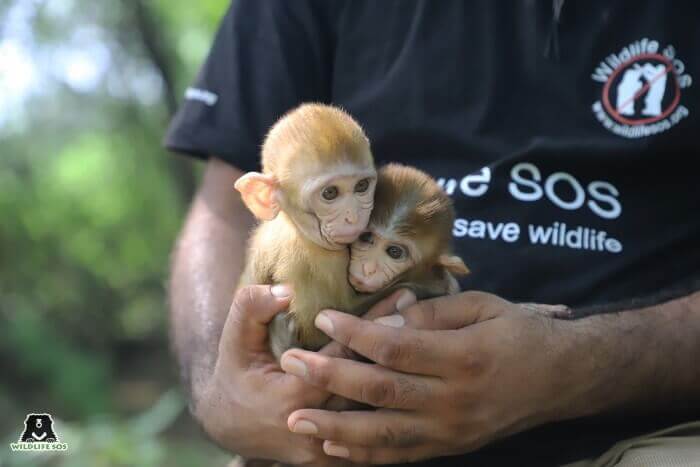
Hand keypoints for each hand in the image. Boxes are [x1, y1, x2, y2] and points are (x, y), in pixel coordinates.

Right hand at [195, 284, 413, 464]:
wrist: (229, 425)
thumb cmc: (236, 374)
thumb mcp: (235, 338)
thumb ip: (252, 308)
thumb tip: (287, 290)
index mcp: (291, 398)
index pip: (344, 357)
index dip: (375, 326)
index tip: (403, 297)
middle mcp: (315, 430)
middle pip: (371, 385)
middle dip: (401, 346)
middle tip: (428, 313)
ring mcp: (327, 451)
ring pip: (378, 412)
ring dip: (404, 374)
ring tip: (431, 338)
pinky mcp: (335, 460)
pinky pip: (374, 431)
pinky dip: (395, 403)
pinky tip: (416, 374)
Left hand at [281, 291, 575, 463]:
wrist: (562, 378)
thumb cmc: (521, 333)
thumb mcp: (484, 307)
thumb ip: (433, 314)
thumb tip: (383, 320)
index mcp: (464, 357)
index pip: (396, 346)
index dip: (355, 333)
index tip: (322, 317)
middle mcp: (455, 399)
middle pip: (381, 391)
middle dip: (330, 377)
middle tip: (291, 363)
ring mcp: (452, 430)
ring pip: (384, 434)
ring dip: (336, 427)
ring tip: (296, 418)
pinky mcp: (452, 447)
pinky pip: (402, 457)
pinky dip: (364, 456)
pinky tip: (332, 447)